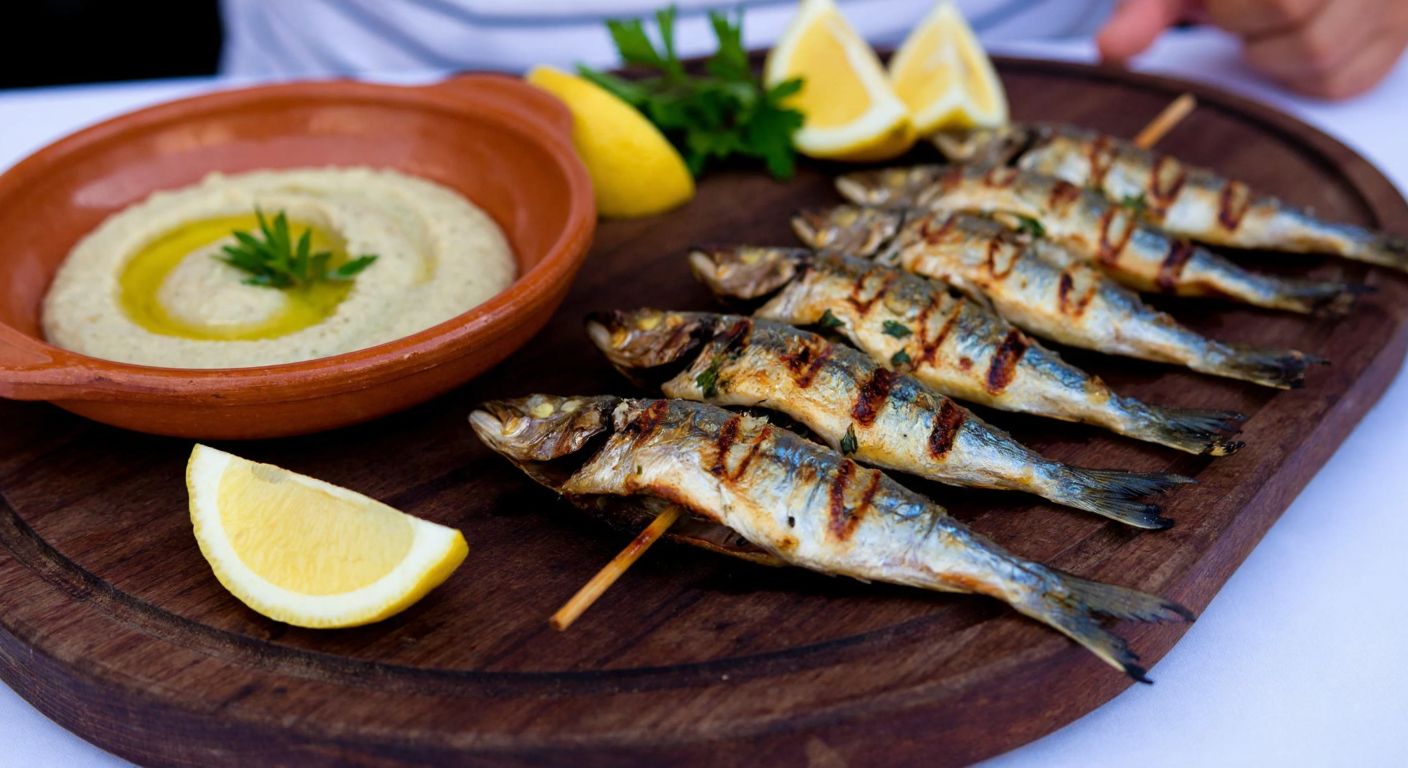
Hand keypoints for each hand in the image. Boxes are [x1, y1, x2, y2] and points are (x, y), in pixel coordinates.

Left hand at [1097, 0, 1407, 98]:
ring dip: (1273, 53)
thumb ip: (1146, 7)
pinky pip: (1343, 81)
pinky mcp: (1399, 32)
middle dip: (1248, 21)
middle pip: (1296, 18)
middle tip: (1241, 6)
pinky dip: (1304, 75)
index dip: (1232, 5)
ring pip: (1320, 55)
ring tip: (1267, 20)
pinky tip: (1292, 42)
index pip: (1276, 0)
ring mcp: (1389, 2)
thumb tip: (1111, 51)